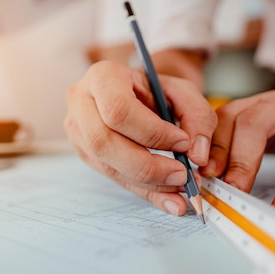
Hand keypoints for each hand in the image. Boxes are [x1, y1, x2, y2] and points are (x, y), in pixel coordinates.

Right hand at [64, 61, 216, 215]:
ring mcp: (77, 129)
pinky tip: (168, 196)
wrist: (134, 93)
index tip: (182, 143)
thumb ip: (198, 117)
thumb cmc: (156, 89)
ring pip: (105, 165)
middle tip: (182, 175)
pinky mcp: (83, 152)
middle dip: (147, 165)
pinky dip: (143, 190)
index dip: (151, 132)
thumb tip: (196, 155)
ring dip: (147, 182)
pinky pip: (112, 177)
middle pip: (103, 142)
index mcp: (103, 76)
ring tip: (179, 187)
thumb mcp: (183, 91)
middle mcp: (81, 101)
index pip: (118, 110)